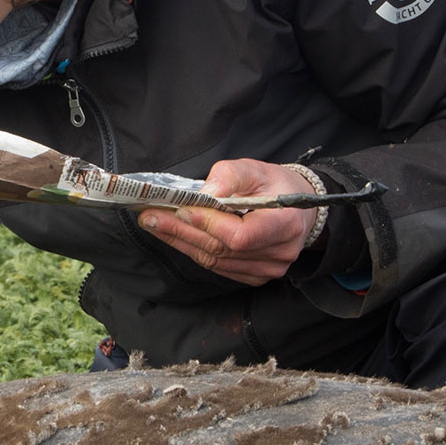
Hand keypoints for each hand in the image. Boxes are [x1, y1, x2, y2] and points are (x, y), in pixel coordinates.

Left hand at [137, 159, 318, 285]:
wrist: (296, 209)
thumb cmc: (274, 185)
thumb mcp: (255, 169)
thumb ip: (229, 176)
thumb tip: (203, 195)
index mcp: (285, 224)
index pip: (241, 235)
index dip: (209, 224)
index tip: (181, 209)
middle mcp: (279, 253)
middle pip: (220, 249)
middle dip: (180, 230)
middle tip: (149, 216)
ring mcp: (267, 269)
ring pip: (214, 260)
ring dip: (180, 241)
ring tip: (153, 224)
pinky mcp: (254, 276)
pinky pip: (217, 266)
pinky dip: (192, 249)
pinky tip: (173, 236)